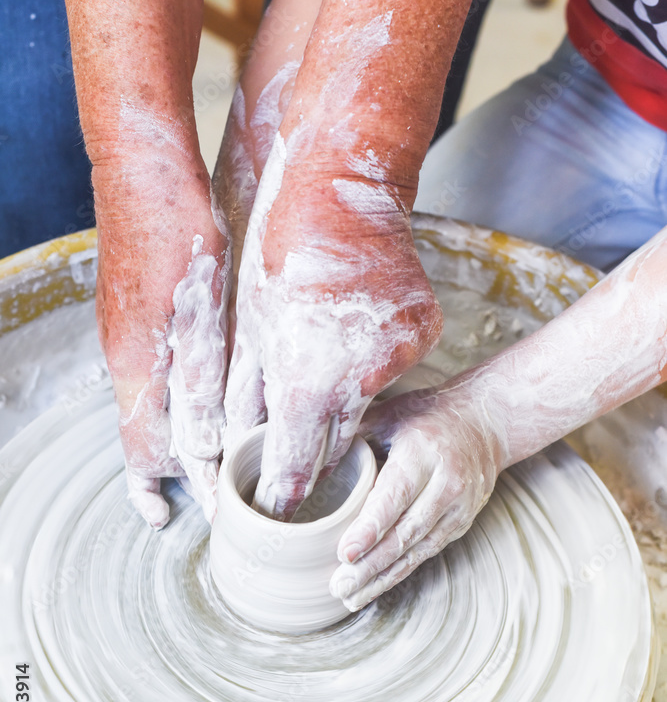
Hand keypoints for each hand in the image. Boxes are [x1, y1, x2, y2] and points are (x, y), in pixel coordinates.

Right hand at [94, 131, 229, 528]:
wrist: (142, 168)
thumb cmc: (174, 234)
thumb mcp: (199, 315)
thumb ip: (199, 385)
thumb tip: (201, 449)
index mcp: (138, 365)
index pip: (142, 450)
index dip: (162, 488)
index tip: (182, 518)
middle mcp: (123, 356)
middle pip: (139, 432)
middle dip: (165, 471)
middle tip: (192, 499)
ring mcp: (124, 332)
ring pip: (144, 402)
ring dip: (170, 436)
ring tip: (201, 459)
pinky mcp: (135, 311)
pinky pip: (148, 372)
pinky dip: (170, 400)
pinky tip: (195, 395)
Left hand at [223, 149, 443, 519]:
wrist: (339, 193)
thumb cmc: (280, 255)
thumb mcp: (250, 327)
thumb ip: (247, 394)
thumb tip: (237, 441)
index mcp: (307, 381)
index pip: (294, 461)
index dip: (282, 489)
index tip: (276, 508)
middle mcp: (359, 379)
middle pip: (334, 442)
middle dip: (314, 452)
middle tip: (296, 457)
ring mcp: (398, 356)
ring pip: (366, 404)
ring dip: (343, 405)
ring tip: (323, 384)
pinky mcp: (423, 334)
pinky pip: (393, 369)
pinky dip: (373, 366)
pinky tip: (356, 340)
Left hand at [329, 380, 503, 610]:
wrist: (486, 423)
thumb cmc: (427, 416)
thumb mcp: (390, 414)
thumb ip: (355, 437)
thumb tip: (311, 461)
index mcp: (424, 453)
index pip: (394, 497)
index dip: (369, 529)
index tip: (345, 553)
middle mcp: (446, 483)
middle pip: (405, 532)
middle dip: (371, 565)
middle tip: (339, 586)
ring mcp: (459, 507)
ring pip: (417, 550)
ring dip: (383, 577)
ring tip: (350, 596)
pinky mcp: (461, 523)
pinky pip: (427, 552)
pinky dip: (400, 572)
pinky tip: (375, 586)